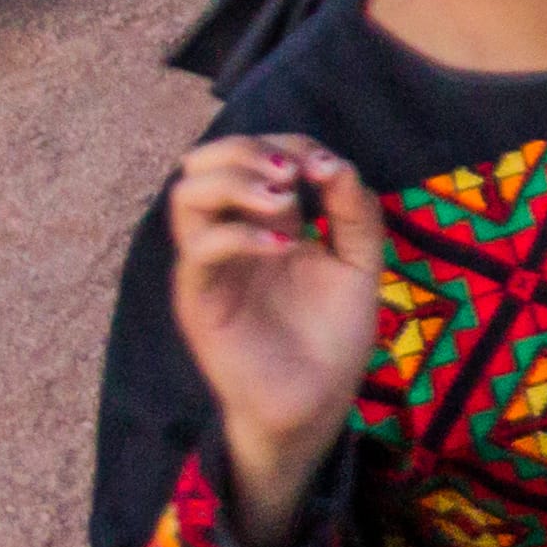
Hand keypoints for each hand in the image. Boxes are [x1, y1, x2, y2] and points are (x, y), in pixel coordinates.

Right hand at [164, 133, 390, 546]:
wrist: (317, 401)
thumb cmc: (333, 334)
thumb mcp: (359, 263)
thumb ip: (354, 213)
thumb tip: (333, 163)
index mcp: (266, 220)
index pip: (255, 153)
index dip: (290, 145)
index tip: (327, 168)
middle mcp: (231, 234)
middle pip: (204, 161)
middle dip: (248, 150)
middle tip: (293, 175)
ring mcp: (210, 265)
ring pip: (187, 196)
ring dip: (235, 183)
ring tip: (283, 201)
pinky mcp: (200, 300)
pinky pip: (199, 251)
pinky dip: (240, 235)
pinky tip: (285, 246)